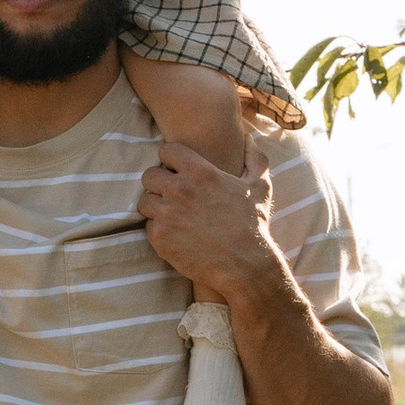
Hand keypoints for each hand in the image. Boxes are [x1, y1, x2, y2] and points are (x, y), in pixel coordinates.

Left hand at [136, 140, 278, 306]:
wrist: (245, 266)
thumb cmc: (253, 225)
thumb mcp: (260, 187)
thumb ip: (254, 157)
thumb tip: (248, 137)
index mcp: (200, 172)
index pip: (166, 151)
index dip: (171, 160)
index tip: (177, 170)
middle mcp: (179, 190)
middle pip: (149, 175)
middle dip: (159, 184)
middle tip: (172, 195)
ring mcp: (167, 214)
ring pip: (144, 201)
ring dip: (155, 206)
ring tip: (172, 215)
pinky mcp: (159, 237)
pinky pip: (147, 226)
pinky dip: (159, 230)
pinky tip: (176, 234)